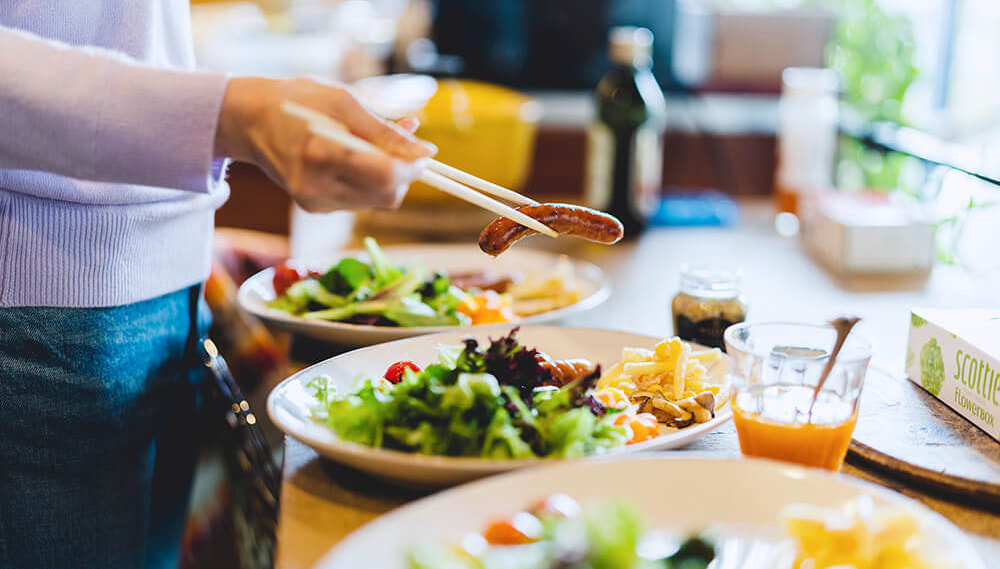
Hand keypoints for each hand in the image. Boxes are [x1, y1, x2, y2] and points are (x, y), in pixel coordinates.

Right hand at [214, 77, 435, 211]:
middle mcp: (317, 186)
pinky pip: (359, 200)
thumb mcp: (344, 103)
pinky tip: (361, 158)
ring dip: (389, 177)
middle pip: (386, 197)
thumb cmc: (297, 102)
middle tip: (402, 145)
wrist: (251, 120)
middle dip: (404, 174)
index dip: (413, 167)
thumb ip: (386, 131)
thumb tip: (426, 151)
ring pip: (376, 201)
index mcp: (322, 154)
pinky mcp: (315, 207)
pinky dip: (370, 181)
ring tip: (379, 145)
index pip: (386, 176)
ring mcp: (315, 202)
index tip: (423, 152)